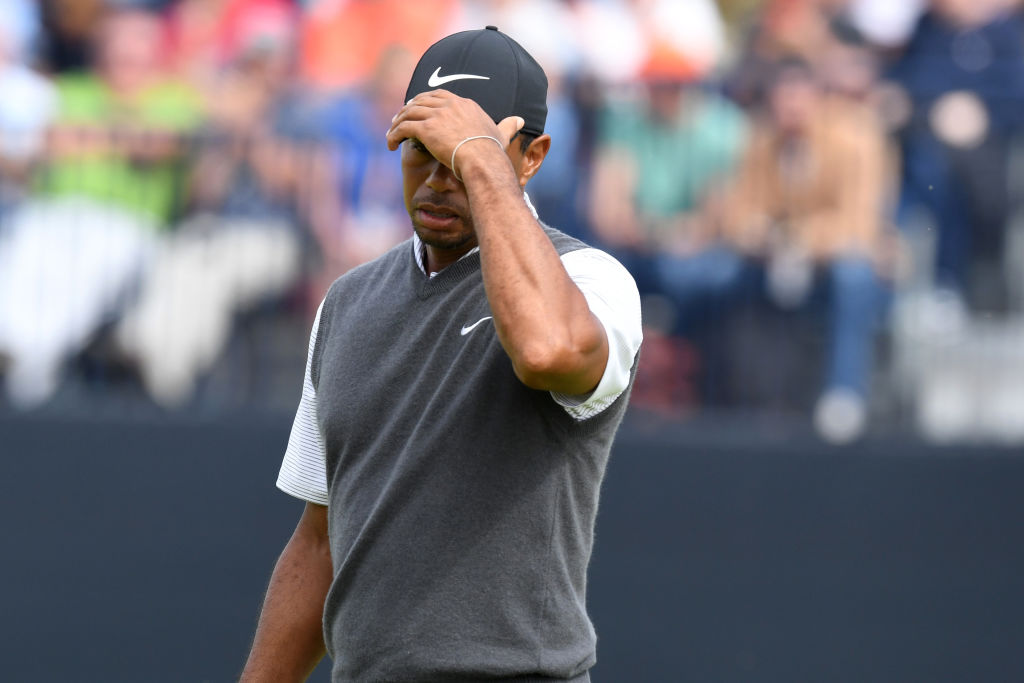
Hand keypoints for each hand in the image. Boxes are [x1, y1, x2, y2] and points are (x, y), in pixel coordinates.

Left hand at [385, 89, 523, 173]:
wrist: (483, 161)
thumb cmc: (492, 153)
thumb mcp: (501, 134)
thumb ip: (508, 126)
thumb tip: (520, 120)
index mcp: (464, 104)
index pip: (439, 96)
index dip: (425, 101)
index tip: (417, 109)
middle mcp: (449, 105)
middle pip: (421, 101)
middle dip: (407, 108)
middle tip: (399, 119)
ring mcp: (437, 115)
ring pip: (409, 113)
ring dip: (397, 123)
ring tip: (392, 134)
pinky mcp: (426, 129)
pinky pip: (403, 127)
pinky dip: (394, 135)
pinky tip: (391, 144)